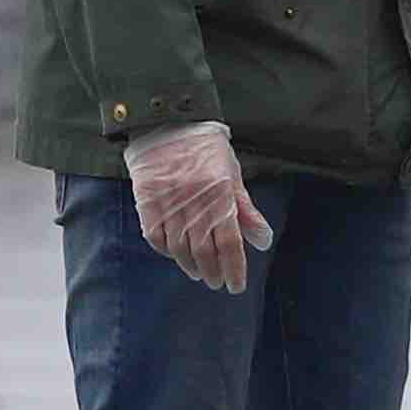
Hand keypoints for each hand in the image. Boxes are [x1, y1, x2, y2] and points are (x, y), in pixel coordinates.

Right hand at [125, 122, 269, 293]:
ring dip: (190, 265)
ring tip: (200, 274)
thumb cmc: (207, 150)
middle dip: (213, 271)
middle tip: (218, 284)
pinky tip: (175, 256)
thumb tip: (263, 241)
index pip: (230, 243)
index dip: (234, 269)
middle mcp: (194, 203)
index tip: (236, 286)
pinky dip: (166, 250)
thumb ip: (247, 211)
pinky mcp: (147, 201)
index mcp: (220, 196)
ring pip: (179, 247)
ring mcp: (168, 203)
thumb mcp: (233, 176)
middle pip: (204, 250)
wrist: (169, 123)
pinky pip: (155, 235)